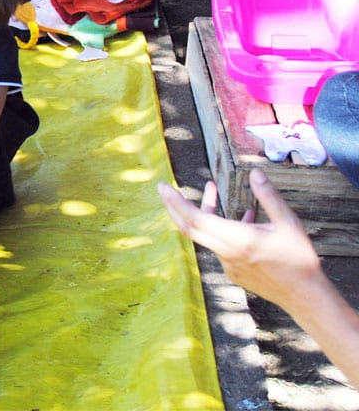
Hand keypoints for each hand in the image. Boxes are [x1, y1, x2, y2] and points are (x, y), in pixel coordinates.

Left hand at [157, 170, 320, 308]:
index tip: (163, 188)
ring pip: (206, 234)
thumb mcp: (288, 223)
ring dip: (205, 212)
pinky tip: (244, 219)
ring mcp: (228, 264)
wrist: (305, 296)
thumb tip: (255, 173)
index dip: (177, 203)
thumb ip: (269, 196)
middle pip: (189, 228)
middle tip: (163, 188)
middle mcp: (227, 253)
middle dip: (174, 206)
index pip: (196, 220)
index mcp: (238, 239)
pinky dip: (221, 229)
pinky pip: (220, 246)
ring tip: (213, 189)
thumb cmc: (298, 259)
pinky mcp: (233, 272)